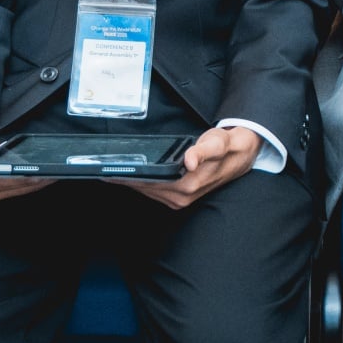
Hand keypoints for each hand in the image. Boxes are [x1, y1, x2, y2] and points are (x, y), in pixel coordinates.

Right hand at [0, 108, 53, 201]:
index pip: (7, 180)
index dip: (25, 177)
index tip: (41, 172)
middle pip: (16, 187)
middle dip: (36, 180)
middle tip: (56, 172)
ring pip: (20, 190)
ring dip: (37, 183)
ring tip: (54, 174)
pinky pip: (18, 188)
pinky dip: (32, 183)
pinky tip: (44, 176)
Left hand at [106, 126, 260, 208]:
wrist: (241, 156)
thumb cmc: (228, 146)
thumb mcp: (218, 143)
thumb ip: (205, 151)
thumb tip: (191, 160)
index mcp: (187, 185)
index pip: (150, 182)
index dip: (129, 176)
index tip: (108, 170)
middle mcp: (181, 196)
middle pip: (145, 188)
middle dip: (124, 179)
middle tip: (100, 167)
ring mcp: (179, 198)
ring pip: (147, 191)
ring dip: (130, 182)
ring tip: (109, 170)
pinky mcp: (178, 195)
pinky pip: (153, 191)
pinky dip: (140, 183)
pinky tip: (129, 174)